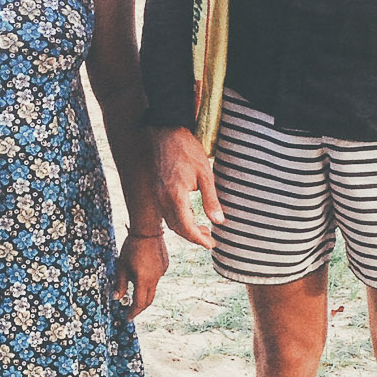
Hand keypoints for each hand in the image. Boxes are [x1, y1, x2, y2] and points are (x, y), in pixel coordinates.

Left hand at [113, 231, 167, 318]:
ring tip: (133, 288)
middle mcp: (155, 278)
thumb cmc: (131, 246)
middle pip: (149, 299)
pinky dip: (148, 280)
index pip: (139, 302)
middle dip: (139, 307)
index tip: (127, 318)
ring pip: (153, 288)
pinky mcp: (165, 265)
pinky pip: (156, 277)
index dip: (133, 312)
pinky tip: (141, 270)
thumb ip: (120, 284)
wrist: (148, 229)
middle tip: (131, 311)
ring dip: (144, 292)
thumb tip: (117, 299)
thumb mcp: (121, 265)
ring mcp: (162, 272)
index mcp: (143, 279)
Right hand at [148, 126, 224, 249]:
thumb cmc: (187, 150)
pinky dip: (179, 218)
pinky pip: (167, 212)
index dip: (199, 239)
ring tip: (204, 229)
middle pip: (177, 228)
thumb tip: (219, 222)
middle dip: (194, 237)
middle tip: (211, 239)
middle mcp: (163, 199)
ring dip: (186, 229)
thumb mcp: (205, 174)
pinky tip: (192, 214)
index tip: (212, 244)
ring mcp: (158, 195)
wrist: (165, 132)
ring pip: (171, 222)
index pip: (186, 228)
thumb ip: (211, 200)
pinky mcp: (157, 190)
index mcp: (175, 196)